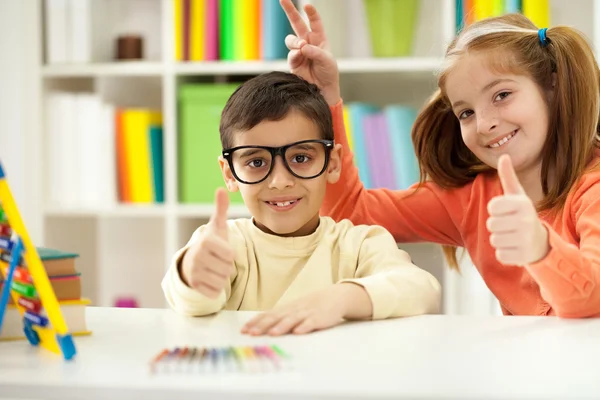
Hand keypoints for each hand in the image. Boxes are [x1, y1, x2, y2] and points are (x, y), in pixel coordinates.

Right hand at [181, 188, 234, 297]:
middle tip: (216, 261)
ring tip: (213, 269)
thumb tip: (222, 189)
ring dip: (221, 277)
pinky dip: (215, 288)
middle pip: (227, 269)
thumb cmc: (210, 244)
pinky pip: (216, 292)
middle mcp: (197, 257)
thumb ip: (220, 209)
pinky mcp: (194, 287)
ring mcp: (194, 273)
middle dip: (225, 266)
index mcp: (205, 242)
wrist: (191, 262)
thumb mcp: (216, 227)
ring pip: (222, 281)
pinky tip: (208, 279)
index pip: (230, 255)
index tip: (220, 250)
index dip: (229, 254)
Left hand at [240, 284, 360, 335]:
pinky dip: (304, 327)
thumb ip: (279, 317)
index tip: (243, 330)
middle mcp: (293, 310)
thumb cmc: (311, 306)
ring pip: (292, 320)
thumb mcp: (294, 309)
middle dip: (263, 326)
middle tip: (251, 333)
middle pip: (276, 317)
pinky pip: (311, 322)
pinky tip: (298, 332)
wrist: (335, 296)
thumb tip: (259, 326)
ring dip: (281, 327)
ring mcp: (306, 313)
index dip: (255, 322)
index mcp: (286, 309)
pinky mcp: (319, 318)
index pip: (267, 315)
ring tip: (272, 334)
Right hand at [279, 0, 340, 105]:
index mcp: (319, 38)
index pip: (315, 21)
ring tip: (301, 47)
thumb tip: (301, 47)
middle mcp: (307, 42)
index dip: (311, 13)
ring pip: (291, 40)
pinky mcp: (293, 63)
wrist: (323, 90)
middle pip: (297, 23)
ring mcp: (299, 52)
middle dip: (290, 10)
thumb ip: (315, 52)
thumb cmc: (329, 73)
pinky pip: (290, 55)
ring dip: (294, 41)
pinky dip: (294, 55)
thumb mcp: (327, 60)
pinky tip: (299, 56)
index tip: (307, 5)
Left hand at [487, 155, 549, 265]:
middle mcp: (526, 220)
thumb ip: (508, 177)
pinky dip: (504, 253)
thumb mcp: (517, 195)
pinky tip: (515, 248)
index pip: (492, 207)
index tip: (505, 211)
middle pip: (491, 224)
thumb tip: (503, 156)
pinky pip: (499, 255)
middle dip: (496, 226)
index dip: (495, 210)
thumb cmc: (522, 214)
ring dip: (500, 239)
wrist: (541, 242)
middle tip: (509, 226)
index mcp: (523, 203)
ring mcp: (526, 239)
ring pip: (493, 240)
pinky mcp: (523, 256)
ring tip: (512, 236)